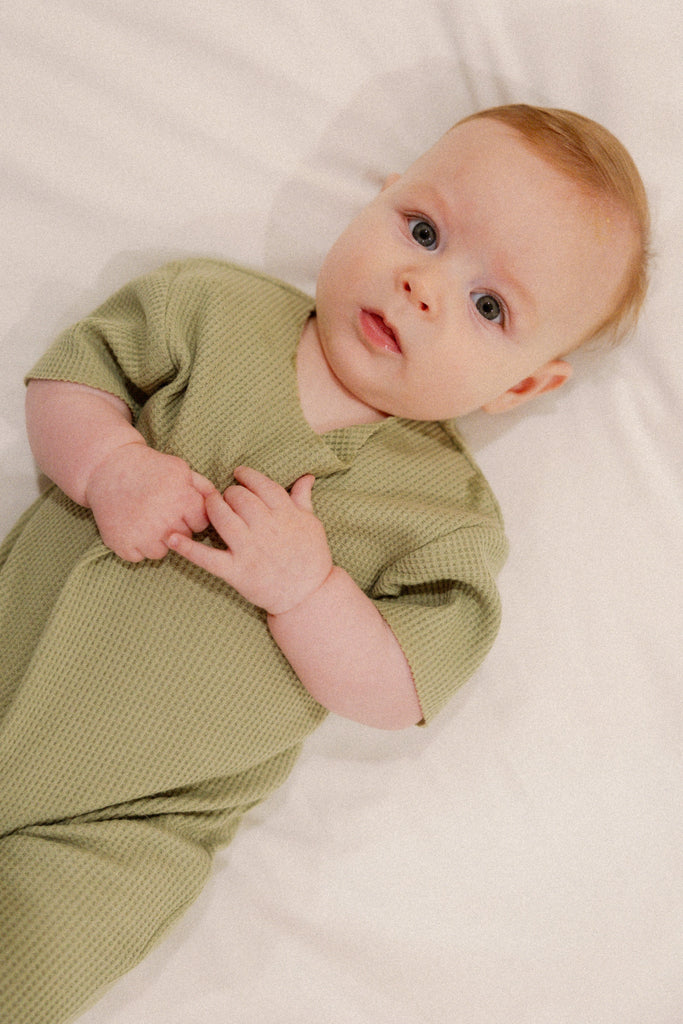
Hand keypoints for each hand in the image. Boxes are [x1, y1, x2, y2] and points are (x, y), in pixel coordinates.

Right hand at [85, 442, 215, 560]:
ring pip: (162, 552)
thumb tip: (220, 504)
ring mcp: (143, 535)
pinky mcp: (123, 545)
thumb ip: (203, 487)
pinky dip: (136, 546)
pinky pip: (139, 557)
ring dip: (157, 541)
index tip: (179, 507)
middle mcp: (164, 520)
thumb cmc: (149, 468)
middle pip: (184, 539)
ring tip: (145, 521)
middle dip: (176, 528)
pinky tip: (131, 528)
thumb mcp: (180, 469)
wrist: (108, 468)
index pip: (202, 523)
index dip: (191, 515)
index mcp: (182, 500)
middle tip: (159, 512)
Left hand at [168, 465, 333, 614]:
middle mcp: (267, 529)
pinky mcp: (236, 572)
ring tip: (210, 506)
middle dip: (230, 493)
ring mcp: (249, 550)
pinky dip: (187, 548)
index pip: (261, 484)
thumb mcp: (312, 524)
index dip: (246, 476)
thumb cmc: (311, 558)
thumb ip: (303, 499)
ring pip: (221, 517)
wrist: (308, 596)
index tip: (239, 474)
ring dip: (211, 506)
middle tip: (228, 497)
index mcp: (286, 514)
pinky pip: (207, 558)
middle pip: (239, 497)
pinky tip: (171, 538)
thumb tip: (306, 476)